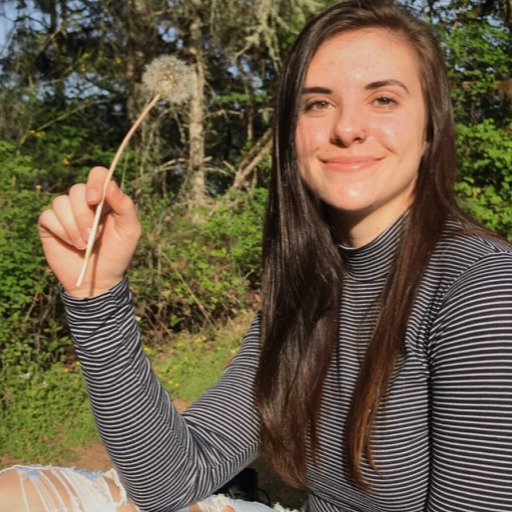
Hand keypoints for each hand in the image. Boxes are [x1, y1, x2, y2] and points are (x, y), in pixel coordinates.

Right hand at [38, 167, 141, 296]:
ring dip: (73, 226)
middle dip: (84, 215)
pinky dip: (61, 231)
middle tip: (93, 236)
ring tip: (84, 245)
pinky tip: (71, 244)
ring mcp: (66, 212)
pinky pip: (48, 216)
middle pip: (76, 190)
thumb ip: (124, 206)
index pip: (98, 174)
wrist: (99, 280)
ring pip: (61, 202)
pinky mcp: (50, 225)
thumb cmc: (118, 254)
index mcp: (106, 199)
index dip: (94, 182)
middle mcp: (84, 202)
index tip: (94, 199)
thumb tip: (110, 184)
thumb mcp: (129, 231)